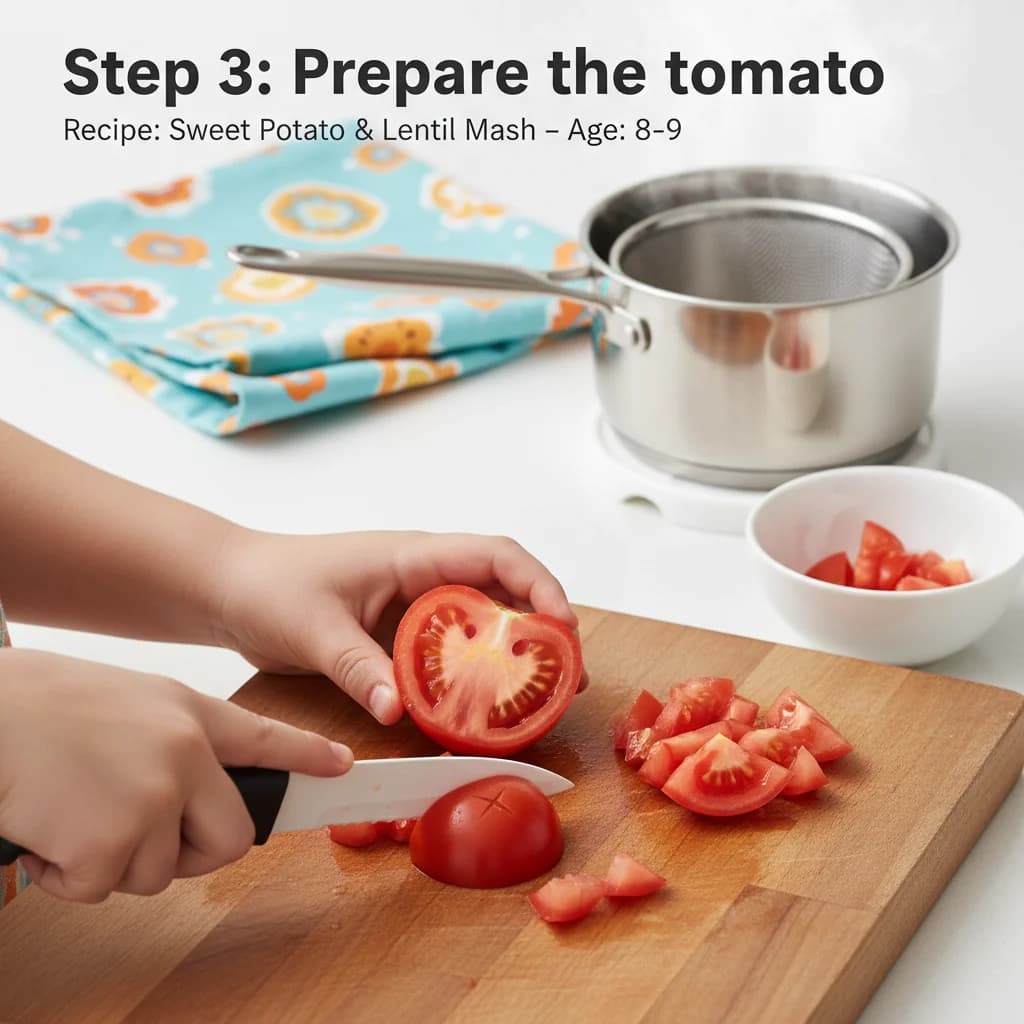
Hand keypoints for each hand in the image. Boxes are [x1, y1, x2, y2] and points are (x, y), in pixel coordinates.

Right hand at [0, 649, 351, 902]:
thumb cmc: (40, 706)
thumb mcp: (129, 703)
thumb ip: (175, 740)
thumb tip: (194, 786)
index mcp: (188, 713)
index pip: (267, 738)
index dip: (308, 758)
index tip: (343, 769)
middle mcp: (186, 753)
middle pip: (231, 840)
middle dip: (189, 853)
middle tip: (135, 832)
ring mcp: (154, 797)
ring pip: (159, 873)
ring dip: (112, 860)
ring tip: (70, 808)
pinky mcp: (111, 841)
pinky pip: (102, 887)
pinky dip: (67, 874)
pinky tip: (44, 827)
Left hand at [212, 530, 584, 724]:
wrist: (227, 589)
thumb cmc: (267, 585)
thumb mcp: (313, 627)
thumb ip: (357, 667)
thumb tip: (400, 710)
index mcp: (412, 555)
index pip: (495, 555)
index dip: (538, 585)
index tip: (561, 625)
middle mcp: (423, 577)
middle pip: (503, 593)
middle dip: (541, 630)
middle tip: (565, 677)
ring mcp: (412, 607)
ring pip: (481, 625)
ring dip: (512, 657)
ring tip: (540, 700)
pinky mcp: (397, 636)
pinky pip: (449, 655)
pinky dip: (472, 678)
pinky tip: (481, 711)